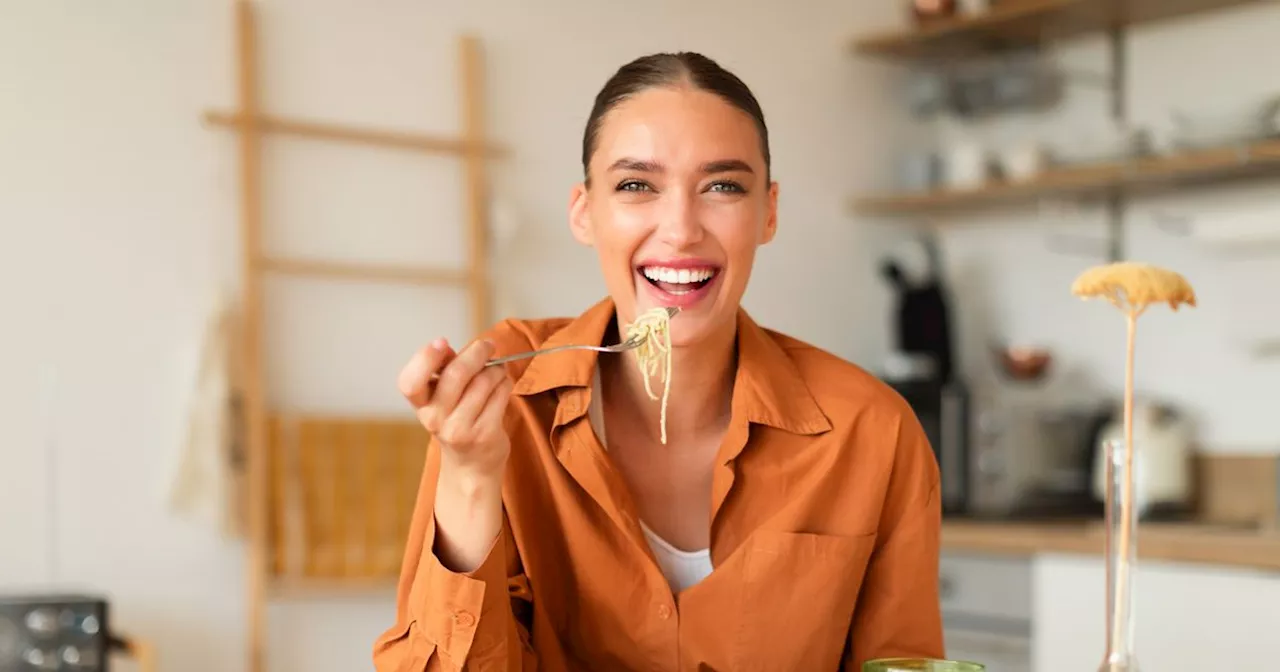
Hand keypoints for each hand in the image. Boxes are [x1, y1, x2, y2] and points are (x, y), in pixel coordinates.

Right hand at [399, 337, 513, 479]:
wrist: (471, 465)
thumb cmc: (457, 421)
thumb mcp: (441, 399)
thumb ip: (443, 371)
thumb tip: (448, 347)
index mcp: (421, 405)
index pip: (410, 382)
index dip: (425, 359)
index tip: (442, 343)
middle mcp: (435, 419)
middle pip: (456, 374)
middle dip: (477, 352)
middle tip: (487, 345)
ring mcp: (460, 429)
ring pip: (484, 381)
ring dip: (496, 369)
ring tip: (497, 371)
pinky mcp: (485, 433)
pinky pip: (500, 394)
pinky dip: (505, 383)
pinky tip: (502, 386)